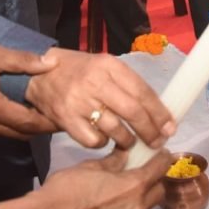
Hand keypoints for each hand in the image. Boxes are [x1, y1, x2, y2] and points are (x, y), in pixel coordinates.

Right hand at [0, 40, 58, 138]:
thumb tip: (51, 63)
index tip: (66, 117)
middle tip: (58, 115)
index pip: (27, 123)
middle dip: (41, 127)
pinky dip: (11, 125)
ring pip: (8, 134)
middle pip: (20, 134)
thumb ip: (22, 61)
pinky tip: (19, 111)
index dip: (48, 122)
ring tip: (43, 113)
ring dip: (26, 127)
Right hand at [24, 48, 175, 150]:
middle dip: (150, 131)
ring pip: (115, 129)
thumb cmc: (79, 72)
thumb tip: (158, 111)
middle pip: (132, 112)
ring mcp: (79, 101)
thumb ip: (127, 85)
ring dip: (128, 141)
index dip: (159, 113)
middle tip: (157, 142)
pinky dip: (103, 143)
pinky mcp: (66, 119)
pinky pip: (94, 140)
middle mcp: (95, 82)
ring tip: (131, 143)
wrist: (39, 75)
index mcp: (109, 65)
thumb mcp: (104, 68)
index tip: (170, 127)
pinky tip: (103, 138)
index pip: (142, 91)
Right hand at [35, 148, 172, 208]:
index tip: (162, 157)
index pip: (160, 169)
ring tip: (124, 201)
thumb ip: (115, 161)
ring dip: (141, 206)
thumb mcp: (92, 166)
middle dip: (154, 183)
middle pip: (159, 193)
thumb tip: (127, 153)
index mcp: (133, 186)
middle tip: (143, 177)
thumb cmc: (66, 190)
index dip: (162, 160)